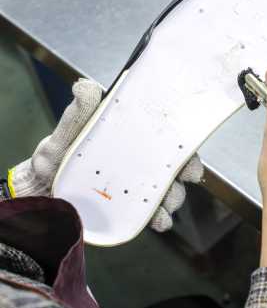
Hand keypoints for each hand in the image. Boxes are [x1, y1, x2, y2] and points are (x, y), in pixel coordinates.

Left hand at [8, 79, 202, 231]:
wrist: (36, 192)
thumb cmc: (52, 159)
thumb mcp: (65, 135)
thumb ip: (77, 114)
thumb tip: (85, 86)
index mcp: (128, 142)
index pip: (163, 142)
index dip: (182, 149)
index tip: (189, 160)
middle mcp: (135, 165)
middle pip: (170, 169)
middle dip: (182, 177)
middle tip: (182, 182)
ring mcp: (130, 189)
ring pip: (164, 193)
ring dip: (172, 200)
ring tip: (165, 208)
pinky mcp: (123, 211)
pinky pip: (147, 215)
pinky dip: (159, 219)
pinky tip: (159, 221)